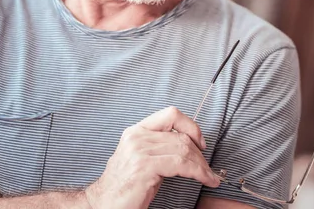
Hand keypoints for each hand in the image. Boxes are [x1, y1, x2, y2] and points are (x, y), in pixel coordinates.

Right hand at [85, 106, 219, 208]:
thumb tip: (189, 147)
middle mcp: (137, 136)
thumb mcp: (142, 159)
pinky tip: (205, 179)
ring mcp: (140, 150)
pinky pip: (181, 164)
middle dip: (200, 155)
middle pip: (181, 137)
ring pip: (184, 150)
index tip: (201, 143)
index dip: (191, 126)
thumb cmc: (125, 186)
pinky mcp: (145, 166)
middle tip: (208, 169)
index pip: (171, 114)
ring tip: (209, 177)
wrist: (104, 204)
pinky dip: (199, 172)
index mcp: (137, 131)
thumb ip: (160, 147)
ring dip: (202, 165)